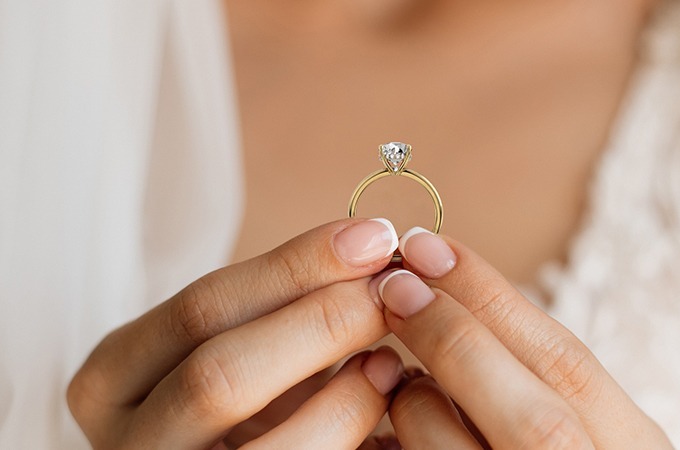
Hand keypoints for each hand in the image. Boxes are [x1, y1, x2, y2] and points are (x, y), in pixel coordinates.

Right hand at [68, 219, 404, 448]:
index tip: (371, 237)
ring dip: (346, 396)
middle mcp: (131, 440)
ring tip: (389, 361)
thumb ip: (279, 302)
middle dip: (321, 323)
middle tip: (390, 292)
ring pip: (269, 447)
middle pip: (221, 375)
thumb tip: (367, 245)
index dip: (294, 267)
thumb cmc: (234, 398)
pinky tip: (381, 404)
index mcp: (112, 380)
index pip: (200, 309)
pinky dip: (352, 434)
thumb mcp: (232, 343)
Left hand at [378, 227, 672, 448]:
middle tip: (394, 284)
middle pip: (532, 415)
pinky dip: (394, 446)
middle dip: (454, 338)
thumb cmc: (566, 449)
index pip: (567, 363)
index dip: (492, 297)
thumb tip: (452, 296)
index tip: (431, 247)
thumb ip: (537, 377)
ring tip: (398, 378)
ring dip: (416, 404)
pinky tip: (383, 430)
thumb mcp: (585, 425)